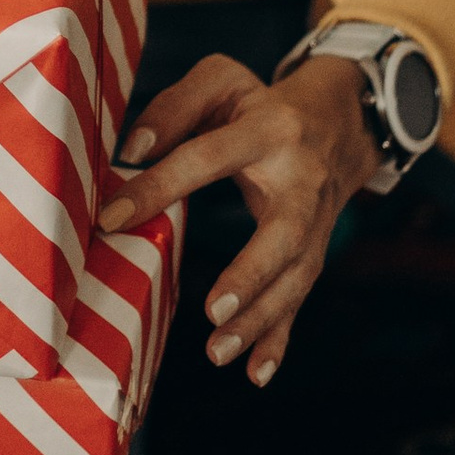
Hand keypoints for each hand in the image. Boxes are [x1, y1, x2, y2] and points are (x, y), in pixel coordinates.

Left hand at [102, 53, 377, 390]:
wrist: (344, 118)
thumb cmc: (261, 102)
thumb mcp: (222, 81)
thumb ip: (174, 106)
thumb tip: (132, 150)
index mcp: (269, 129)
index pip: (207, 157)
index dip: (159, 185)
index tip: (110, 218)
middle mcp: (301, 179)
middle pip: (284, 232)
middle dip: (253, 272)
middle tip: (214, 309)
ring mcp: (316, 221)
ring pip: (297, 275)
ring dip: (262, 318)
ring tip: (219, 353)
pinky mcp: (316, 249)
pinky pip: (301, 298)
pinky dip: (281, 338)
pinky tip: (257, 373)